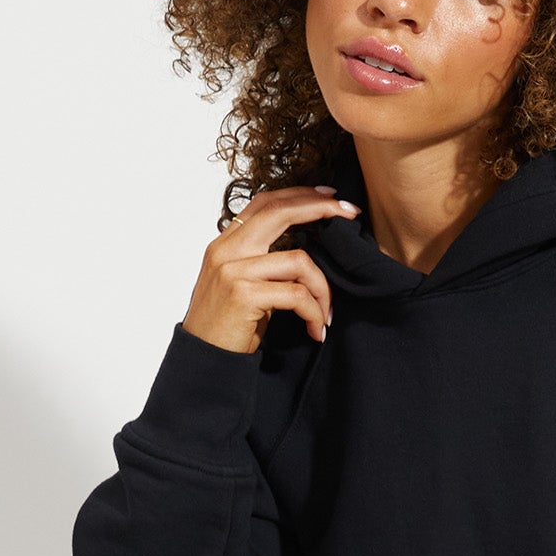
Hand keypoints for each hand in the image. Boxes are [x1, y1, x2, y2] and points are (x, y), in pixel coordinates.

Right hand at [180, 184, 359, 352]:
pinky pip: (296, 294)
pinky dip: (314, 312)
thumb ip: (262, 261)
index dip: (300, 195)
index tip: (330, 196)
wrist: (204, 361)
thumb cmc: (227, 326)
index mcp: (225, 243)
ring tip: (326, 315)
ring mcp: (232, 270)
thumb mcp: (242, 284)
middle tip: (351, 214)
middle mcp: (226, 250)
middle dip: (321, 208)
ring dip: (323, 290)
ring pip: (299, 261)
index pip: (265, 203)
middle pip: (280, 212)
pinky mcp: (243, 294)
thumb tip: (304, 250)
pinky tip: (316, 330)